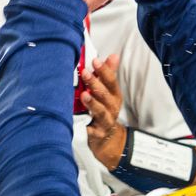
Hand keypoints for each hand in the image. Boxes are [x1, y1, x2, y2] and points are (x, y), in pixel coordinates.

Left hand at [81, 54, 126, 169]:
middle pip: (105, 95)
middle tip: (84, 72)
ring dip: (93, 103)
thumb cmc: (105, 111)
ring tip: (84, 95)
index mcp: (114, 96)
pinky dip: (88, 128)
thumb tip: (113, 56)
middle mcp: (112, 108)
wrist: (108, 140)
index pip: (111, 81)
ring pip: (101, 112)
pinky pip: (92, 131)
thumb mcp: (109, 93)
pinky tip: (81, 123)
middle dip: (95, 83)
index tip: (95, 60)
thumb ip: (109, 74)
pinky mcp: (98, 135)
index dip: (104, 71)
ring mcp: (105, 122)